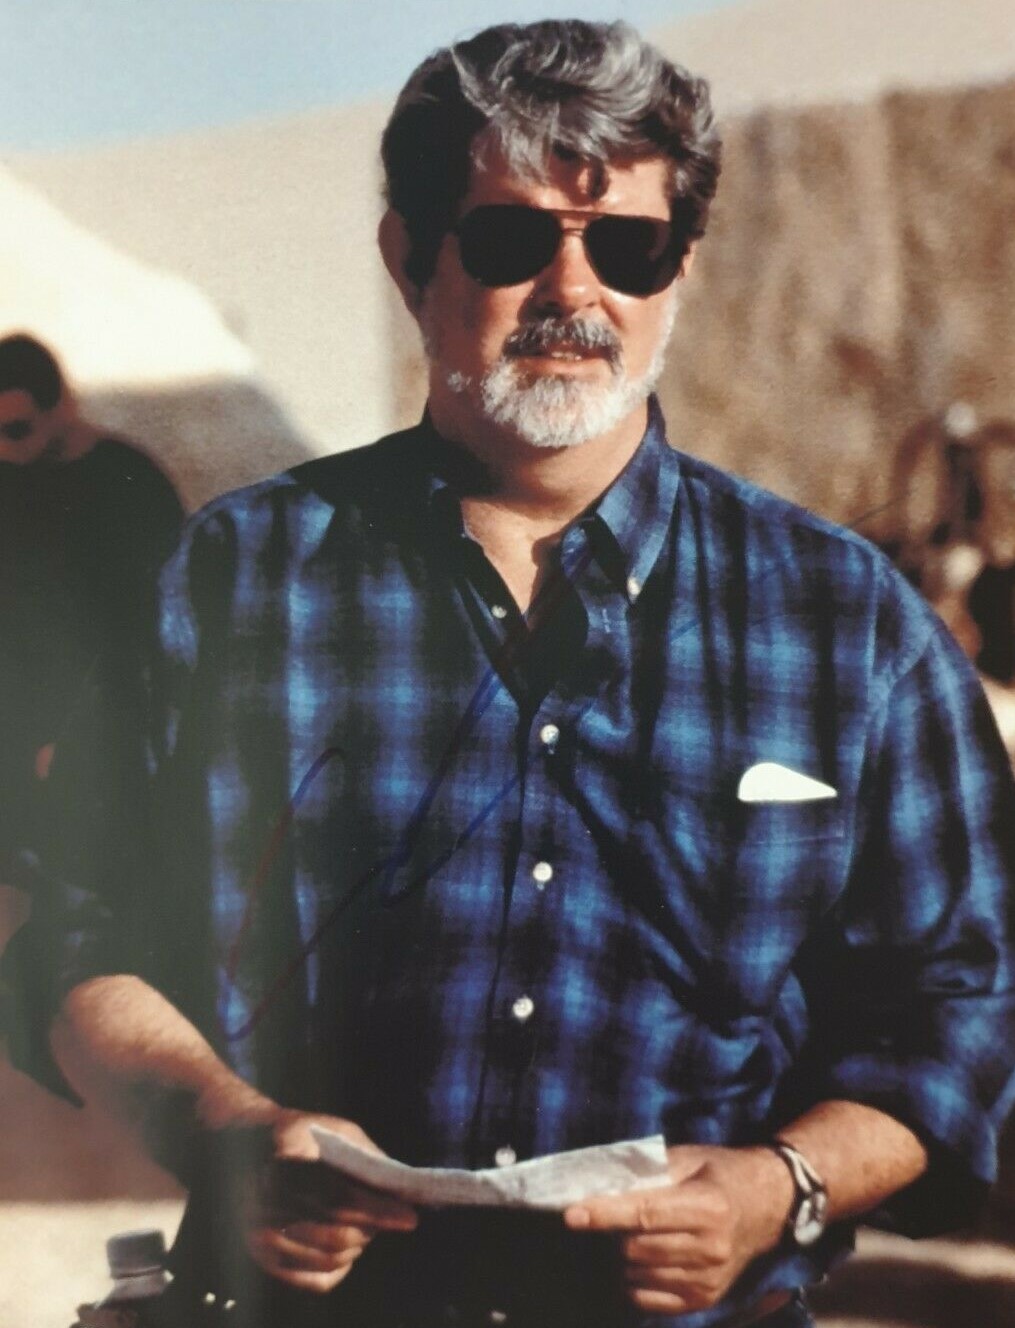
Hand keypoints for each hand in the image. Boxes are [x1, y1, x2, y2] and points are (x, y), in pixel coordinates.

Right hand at [245, 1112, 417, 1293]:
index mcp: (281, 1166)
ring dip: (360, 1245)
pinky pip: (315, 1279)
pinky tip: (349, 1245)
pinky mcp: (263, 1259)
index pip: (336, 1198)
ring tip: (369, 1226)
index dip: (376, 1211)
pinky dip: (342, 1267)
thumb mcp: (333, 1130)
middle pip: (334, 1234)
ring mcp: (260, 1238)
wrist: (252, 1146)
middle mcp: (263, 1208)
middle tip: (397, 1219)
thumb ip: (365, 1156)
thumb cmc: (303, 1136)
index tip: (410, 1217)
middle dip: (373, 1229)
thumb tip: (401, 1190)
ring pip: (328, 1259)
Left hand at [564, 1145, 792, 1316]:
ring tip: (623, 1237)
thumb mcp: (689, 1158)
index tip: (570, 1214)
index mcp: (707, 1206)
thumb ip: (648, 1171)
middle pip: (635, 1248)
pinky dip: (631, 1281)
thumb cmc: (721, 1173)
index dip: (604, 1214)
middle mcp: (711, 1248)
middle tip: (601, 1217)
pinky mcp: (704, 1299)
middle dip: (609, 1233)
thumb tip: (599, 1183)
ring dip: (618, 1258)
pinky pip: (648, 1300)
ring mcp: (709, 1279)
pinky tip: (636, 1261)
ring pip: (636, 1276)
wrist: (768, 1206)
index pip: (644, 1214)